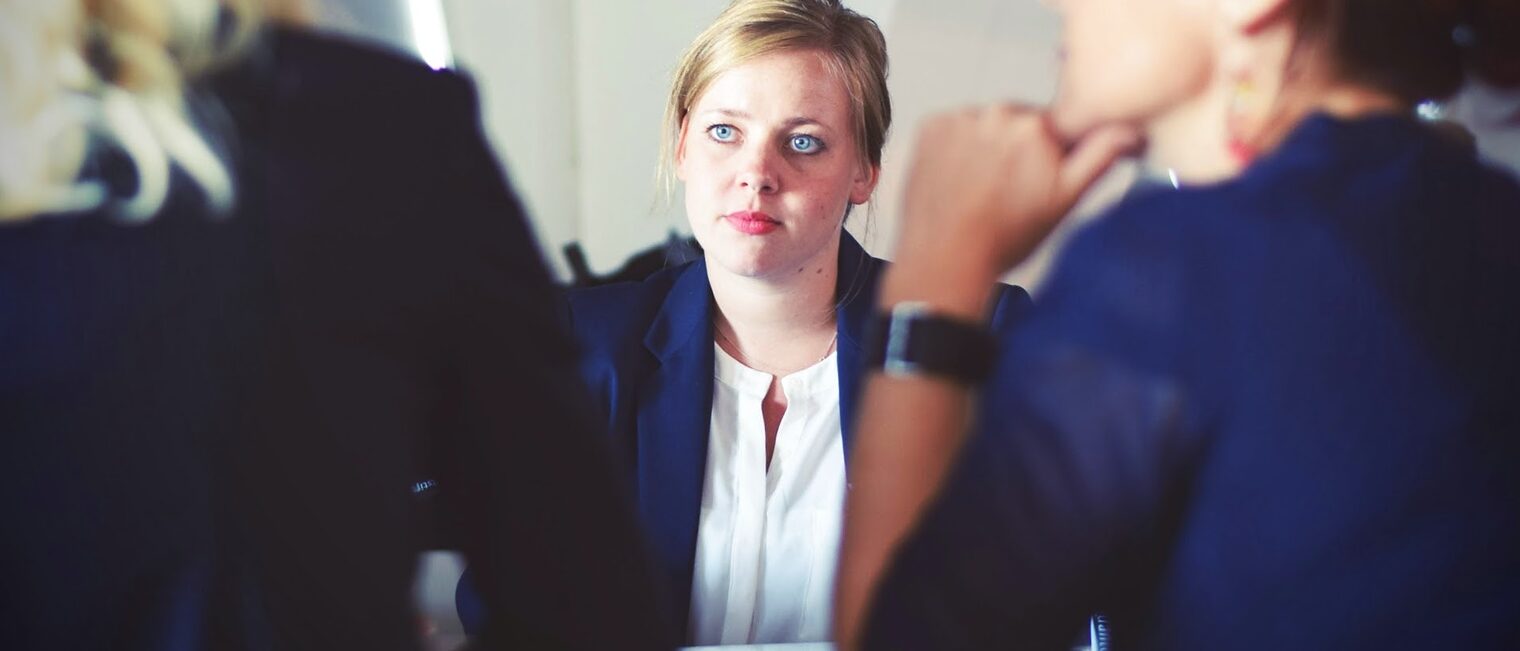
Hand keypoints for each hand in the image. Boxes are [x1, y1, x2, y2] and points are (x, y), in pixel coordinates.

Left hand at [894, 105, 1139, 279]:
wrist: (945, 258)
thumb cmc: (1004, 237)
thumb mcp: (1065, 200)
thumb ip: (1100, 156)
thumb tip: (1130, 129)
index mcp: (1037, 126)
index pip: (1055, 126)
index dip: (1050, 154)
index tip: (1038, 178)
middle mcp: (997, 113)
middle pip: (1018, 123)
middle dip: (1017, 149)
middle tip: (1007, 191)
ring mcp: (959, 118)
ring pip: (985, 125)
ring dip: (985, 147)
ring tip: (980, 189)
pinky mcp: (930, 127)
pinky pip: (952, 128)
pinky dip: (955, 148)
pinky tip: (958, 180)